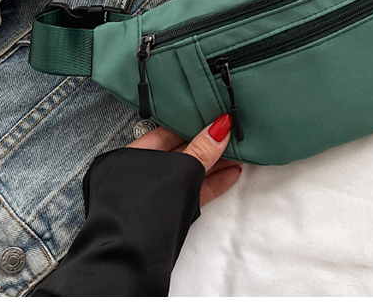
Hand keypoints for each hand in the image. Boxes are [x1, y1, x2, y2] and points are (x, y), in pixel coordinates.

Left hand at [127, 114, 241, 205]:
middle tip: (234, 132)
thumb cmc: (145, 208)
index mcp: (135, 154)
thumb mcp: (179, 171)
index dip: (193, 122)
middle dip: (209, 143)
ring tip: (240, 152)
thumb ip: (201, 150)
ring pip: (192, 171)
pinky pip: (195, 189)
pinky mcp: (173, 208)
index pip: (168, 131)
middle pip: (183, 150)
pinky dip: (213, 182)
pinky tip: (233, 174)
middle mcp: (145, 171)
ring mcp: (160, 191)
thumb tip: (221, 127)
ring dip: (216, 163)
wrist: (132, 257)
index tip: (216, 115)